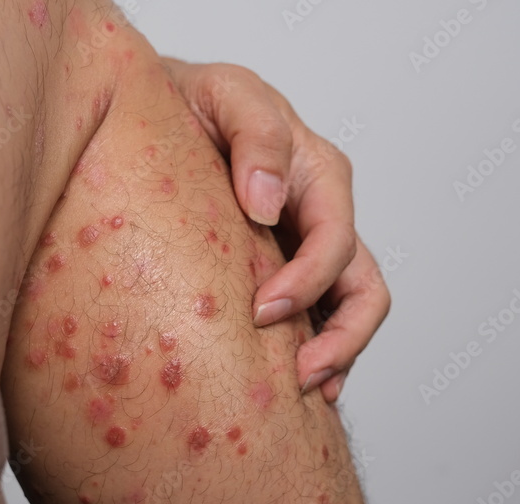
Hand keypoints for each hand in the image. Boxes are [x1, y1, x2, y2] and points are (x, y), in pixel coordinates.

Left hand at [163, 59, 390, 401]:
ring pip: (348, 315)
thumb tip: (268, 201)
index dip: (307, 283)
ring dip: (335, 358)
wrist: (157, 115)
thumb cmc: (195, 101)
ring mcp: (306, 251)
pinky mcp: (285, 275)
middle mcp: (321, 217)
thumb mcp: (227, 93)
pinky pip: (316, 322)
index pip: (335, 241)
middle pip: (362, 290)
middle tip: (298, 376)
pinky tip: (292, 387)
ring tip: (301, 393)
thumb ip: (257, 135)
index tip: (262, 312)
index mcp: (319, 174)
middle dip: (340, 339)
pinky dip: (315, 356)